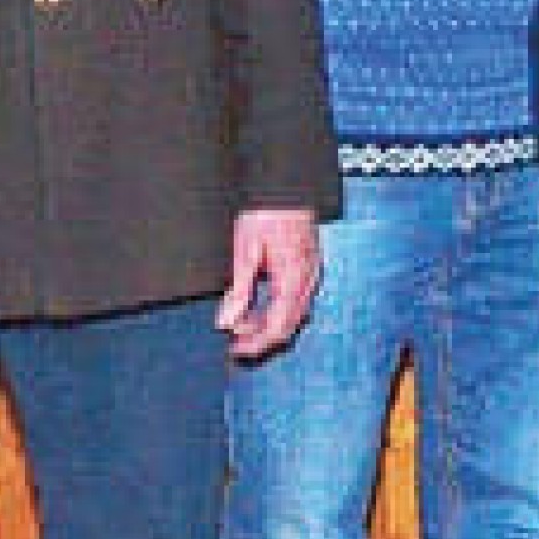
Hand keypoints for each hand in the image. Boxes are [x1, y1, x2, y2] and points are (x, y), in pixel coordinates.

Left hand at [219, 206, 320, 359]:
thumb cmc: (264, 214)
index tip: (235, 350)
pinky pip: (297, 301)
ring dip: (269, 326)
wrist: (286, 187)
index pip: (277, 326)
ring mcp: (311, 274)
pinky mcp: (309, 267)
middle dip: (262, 339)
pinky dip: (278, 311)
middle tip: (236, 346)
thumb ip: (239, 290)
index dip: (256, 343)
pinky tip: (261, 308)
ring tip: (243, 327)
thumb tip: (226, 322)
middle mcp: (307, 282)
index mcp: (292, 280)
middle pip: (289, 325)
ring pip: (294, 315)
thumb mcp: (244, 251)